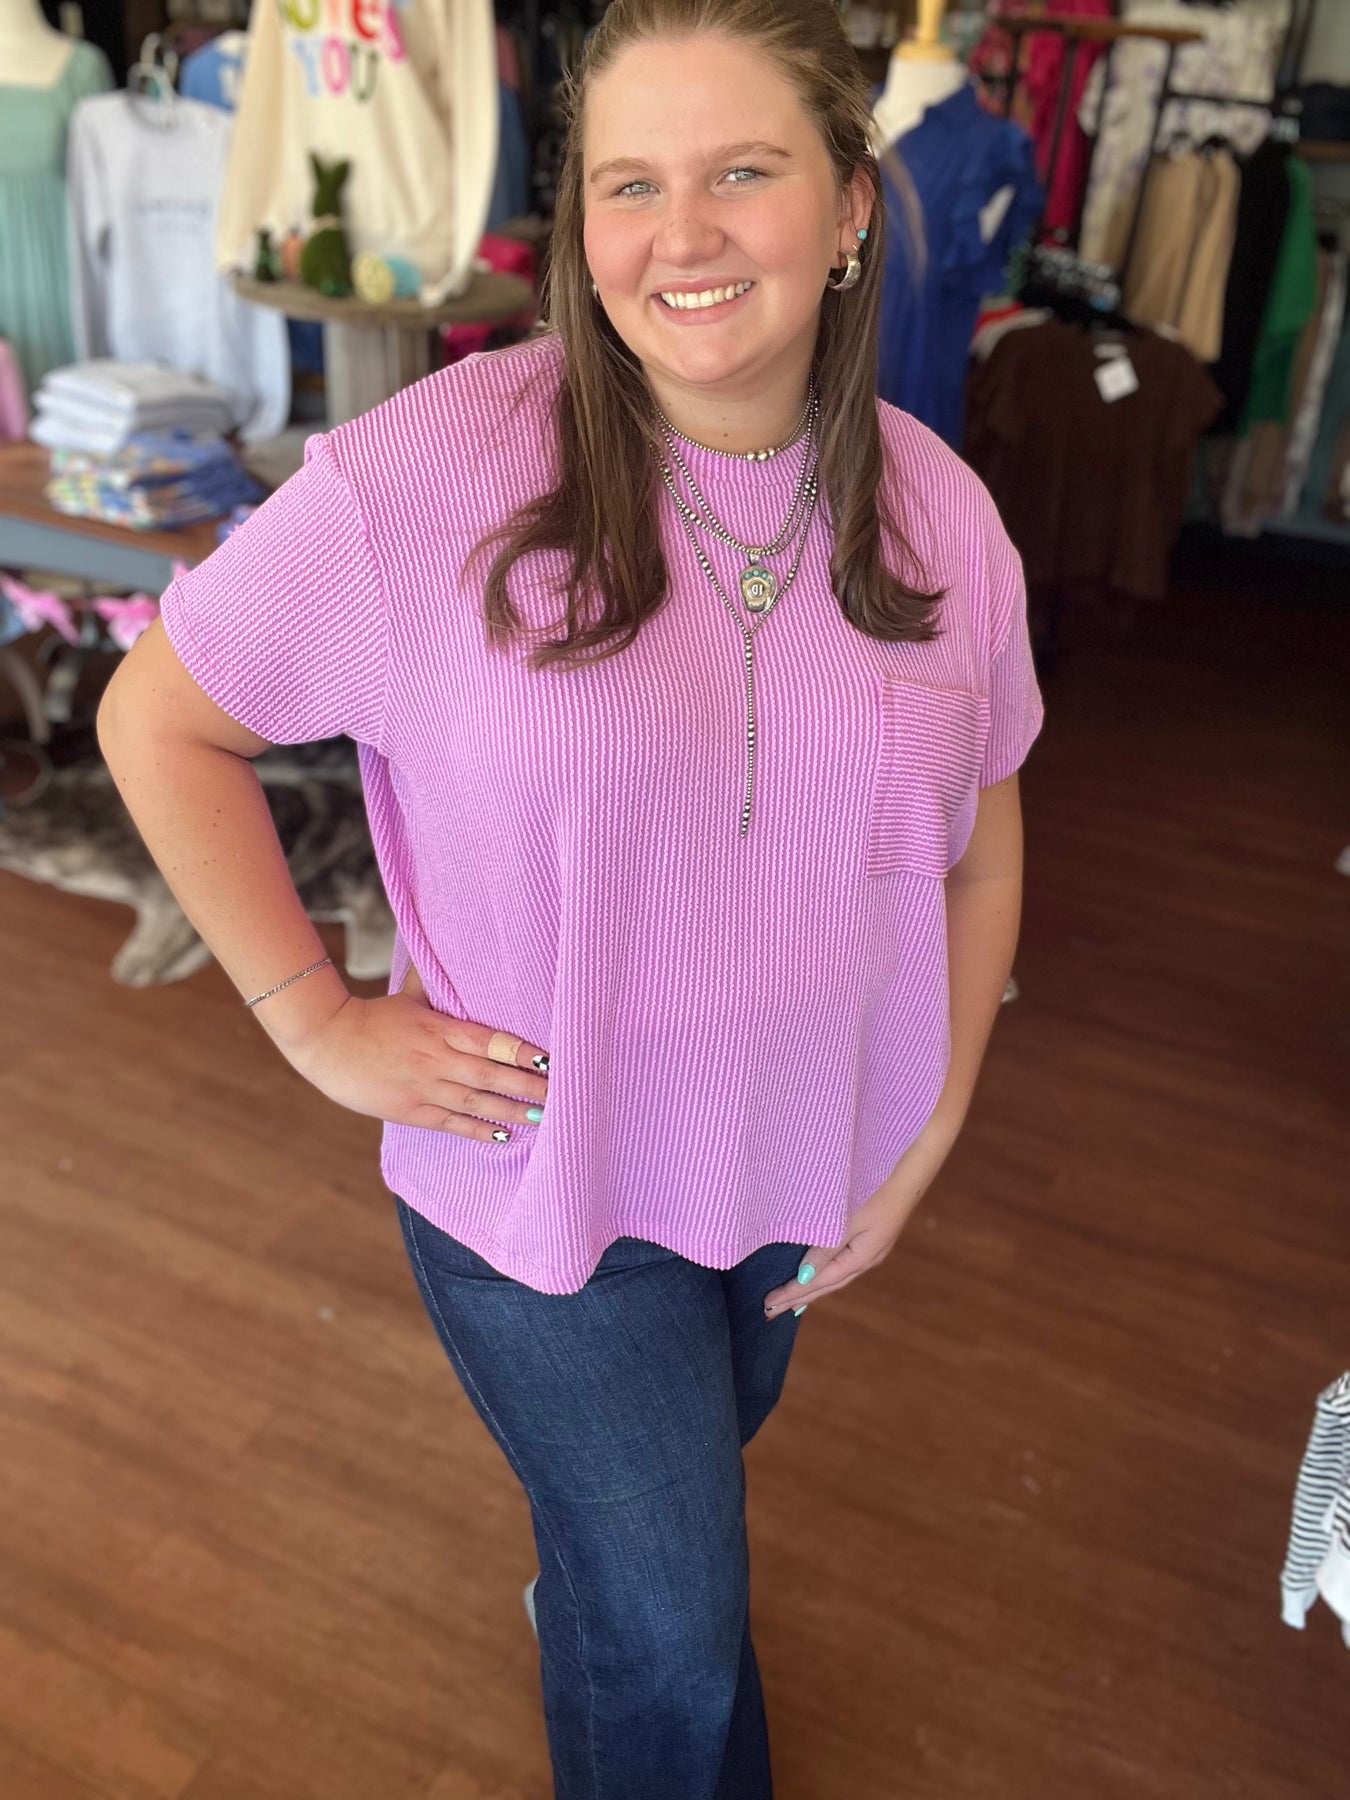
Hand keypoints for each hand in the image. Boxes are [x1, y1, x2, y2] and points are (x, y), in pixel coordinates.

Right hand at [284, 961, 549, 1140]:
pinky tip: (505, 1135)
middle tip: (561, 1093)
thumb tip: (452, 940)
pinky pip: (451, 1123)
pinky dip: (479, 1130)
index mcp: (438, 1028)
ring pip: (474, 1102)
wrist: (326, 1043)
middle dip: (526, 1085)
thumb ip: (435, 979)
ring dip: (510, 1111)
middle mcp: (435, 1059)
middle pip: (488, 1075)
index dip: (519, 1052)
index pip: (488, 1041)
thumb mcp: (408, 994)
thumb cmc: (373, 1017)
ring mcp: (423, 1087)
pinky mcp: (411, 1110)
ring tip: (543, 1117)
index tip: (549, 1059)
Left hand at [761, 1127, 954, 1319]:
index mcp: (861, 1257)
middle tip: (770, 1311)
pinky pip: (840, 1265)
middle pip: (827, 1285)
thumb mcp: (849, 1219)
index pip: (820, 1282)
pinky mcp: (869, 1239)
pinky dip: (823, 1275)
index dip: (794, 1293)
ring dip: (811, 1290)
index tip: (769, 1304)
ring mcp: (870, 1250)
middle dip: (799, 1298)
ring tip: (790, 1302)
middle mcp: (866, 1259)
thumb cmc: (876, 1191)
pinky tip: (816, 1275)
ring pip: (834, 1277)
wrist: (909, 1172)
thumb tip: (804, 1276)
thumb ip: (826, 1248)